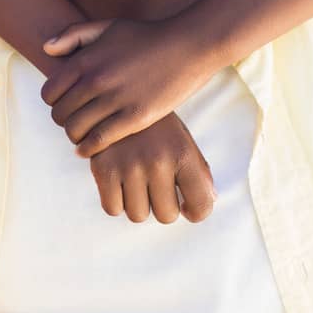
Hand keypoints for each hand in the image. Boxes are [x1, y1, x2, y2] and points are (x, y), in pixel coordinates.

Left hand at [41, 17, 221, 156]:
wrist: (187, 46)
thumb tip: (46, 49)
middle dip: (64, 121)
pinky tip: (88, 149)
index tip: (64, 105)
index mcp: (85, 60)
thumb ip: (74, 35)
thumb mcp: (108, 26)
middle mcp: (96, 80)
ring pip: (75, 130)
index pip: (49, 93)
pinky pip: (98, 141)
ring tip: (82, 136)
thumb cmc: (146, 37)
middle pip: (60, 114)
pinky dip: (87, 149)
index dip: (53, 103)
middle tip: (75, 122)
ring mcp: (115, 100)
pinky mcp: (135, 117)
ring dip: (75, 136)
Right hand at [88, 113, 214, 223]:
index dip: (196, 211)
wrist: (117, 96)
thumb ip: (200, 172)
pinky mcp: (103, 168)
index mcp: (183, 154)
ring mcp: (129, 166)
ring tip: (136, 182)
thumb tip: (209, 200)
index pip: (202, 206)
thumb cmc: (156, 127)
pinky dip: (115, 201)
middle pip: (166, 216)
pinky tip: (119, 182)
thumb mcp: (183, 141)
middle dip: (163, 206)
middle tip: (157, 188)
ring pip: (137, 215)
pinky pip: (112, 209)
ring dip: (138, 204)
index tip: (187, 205)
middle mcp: (158, 161)